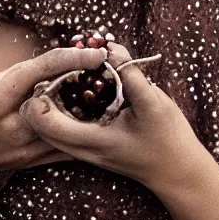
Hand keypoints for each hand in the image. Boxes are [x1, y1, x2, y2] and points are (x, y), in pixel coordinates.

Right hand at [0, 47, 109, 176]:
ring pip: (70, 124)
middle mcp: (15, 125)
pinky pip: (73, 143)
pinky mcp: (43, 160)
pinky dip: (90, 128)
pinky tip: (106, 114)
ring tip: (115, 88)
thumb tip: (56, 61)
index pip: (36, 72)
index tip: (94, 52)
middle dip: (87, 84)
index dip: (67, 59)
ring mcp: (30, 147)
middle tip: (112, 69)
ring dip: (95, 107)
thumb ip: (21, 74)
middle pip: (58, 99)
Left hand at [20, 42, 207, 191]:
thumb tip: (108, 47)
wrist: (179, 171)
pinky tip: (77, 91)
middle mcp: (83, 150)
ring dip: (50, 104)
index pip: (46, 123)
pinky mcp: (90, 149)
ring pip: (48, 130)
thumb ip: (130, 73)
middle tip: (55, 73)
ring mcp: (85, 152)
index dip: (41, 96)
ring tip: (65, 79)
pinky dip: (62, 110)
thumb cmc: (168, 137)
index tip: (55, 73)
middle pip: (39, 127)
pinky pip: (63, 130)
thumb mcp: (153, 102)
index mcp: (93, 140)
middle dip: (41, 97)